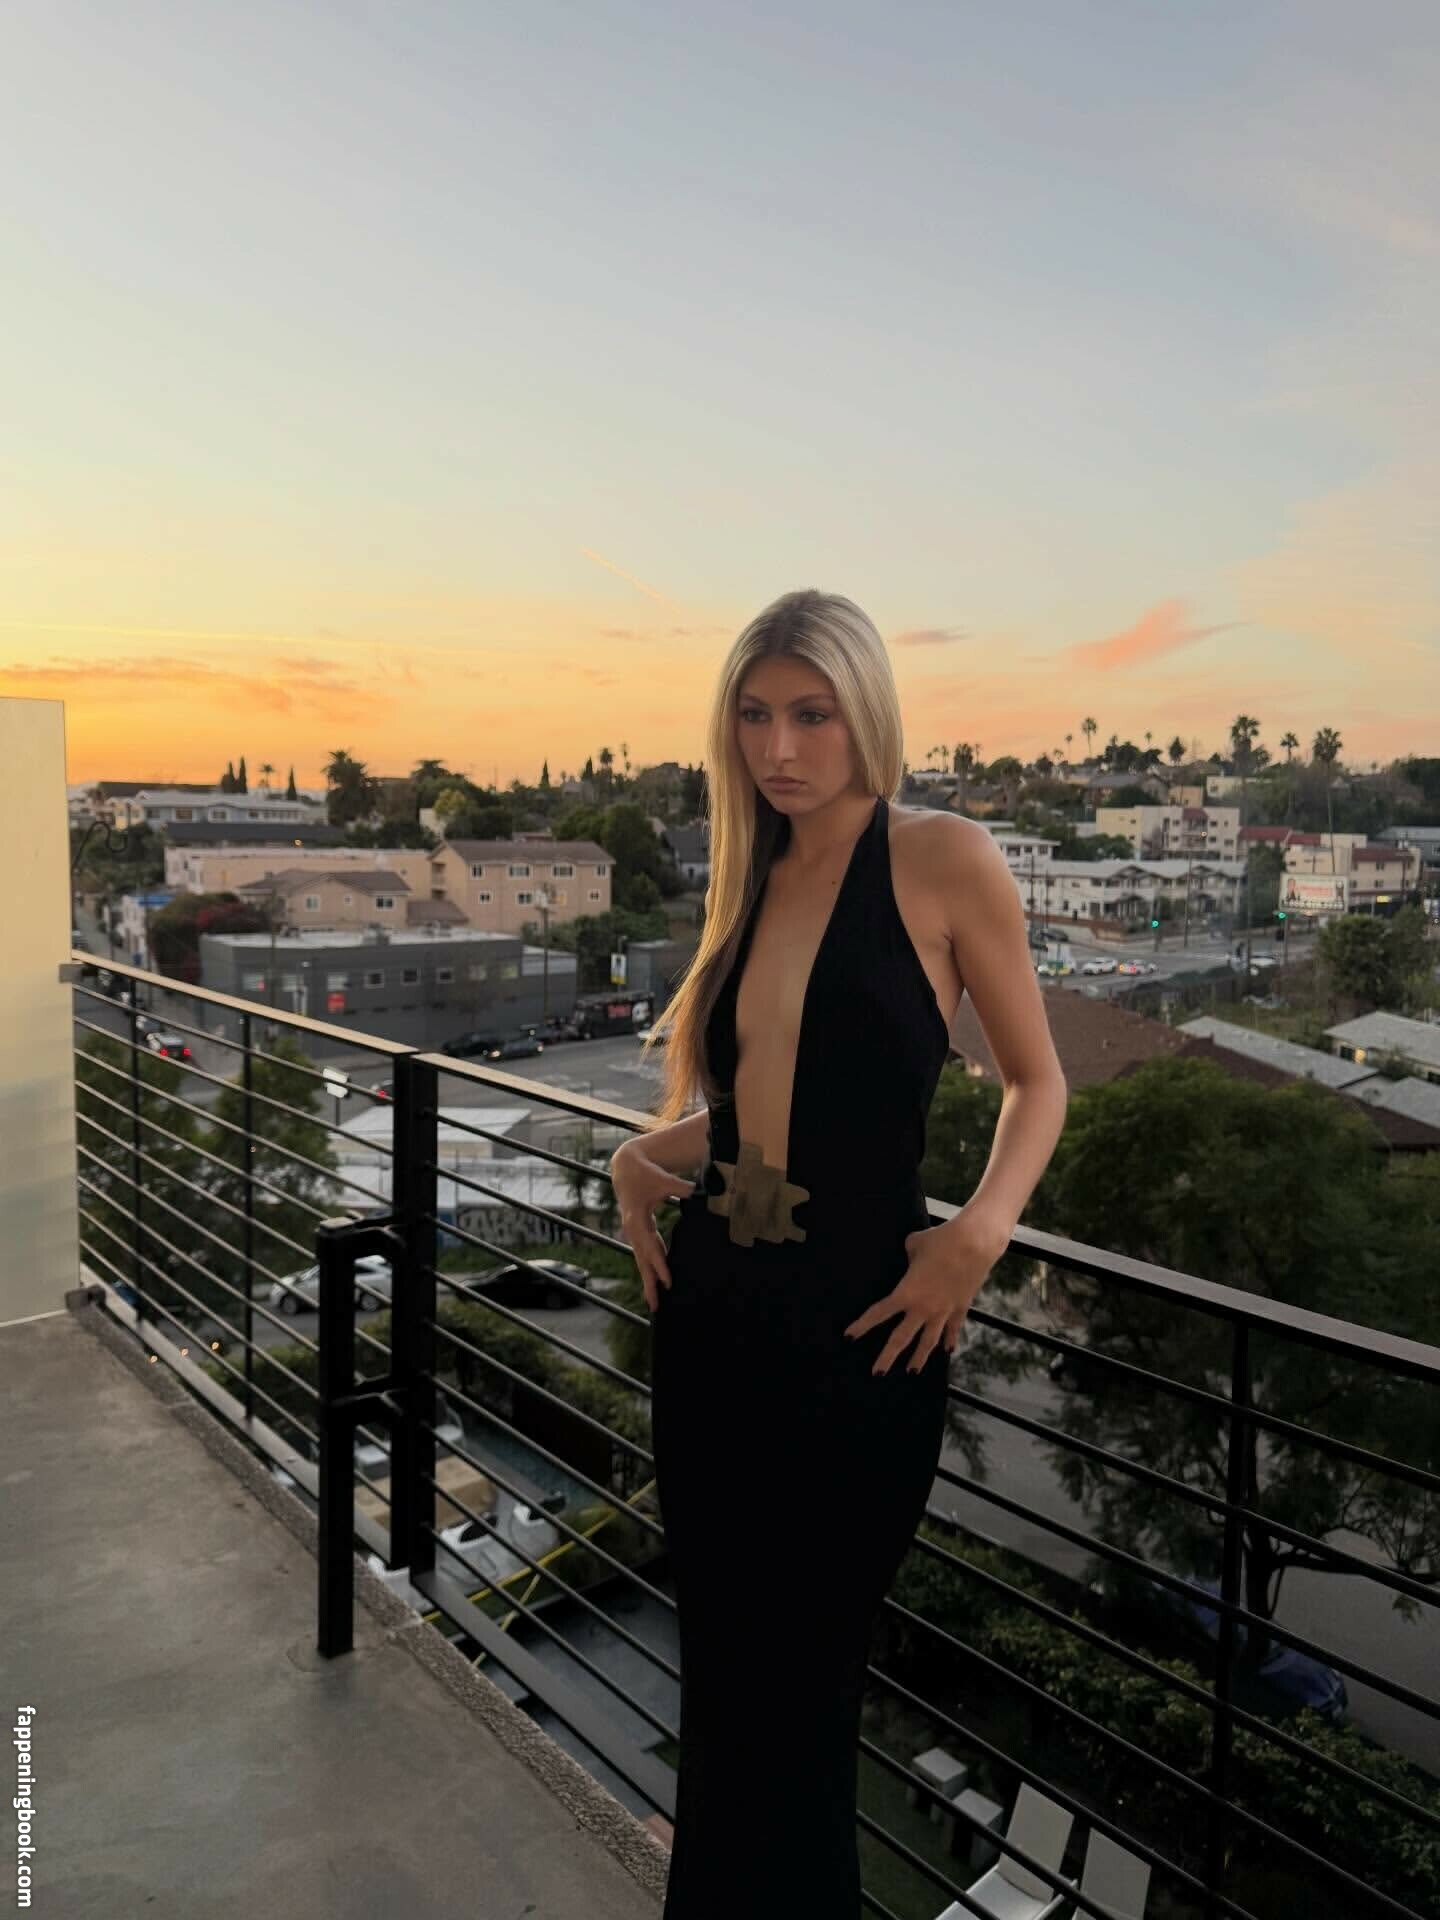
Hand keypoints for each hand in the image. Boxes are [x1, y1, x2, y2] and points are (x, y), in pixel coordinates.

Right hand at [610, 1139, 696, 1312]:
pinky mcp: (638, 1230)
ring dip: (648, 1279)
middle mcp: (633, 1228)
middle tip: (656, 1306)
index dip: (659, 1264)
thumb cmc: (645, 1173)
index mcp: (637, 1217)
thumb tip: (703, 1193)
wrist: (625, 1167)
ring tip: (655, 1301)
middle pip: (642, 1260)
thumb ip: (682, 1187)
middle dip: (649, 1283)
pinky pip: (644, 1252)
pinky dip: (650, 1266)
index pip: (650, 1246)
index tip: (667, 1281)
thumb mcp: (663, 1179)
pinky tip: (658, 1279)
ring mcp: (633, 1231)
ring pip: (642, 1259)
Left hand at [843, 1211, 1008, 1375]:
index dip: (862, 1326)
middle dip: (888, 1357)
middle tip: (877, 1373)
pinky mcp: (961, 1308)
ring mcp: (943, 1311)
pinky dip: (950, 1340)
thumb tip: (911, 1253)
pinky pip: (953, 1329)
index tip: (849, 1337)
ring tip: (911, 1371)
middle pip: (901, 1338)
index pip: (878, 1313)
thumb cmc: (939, 1240)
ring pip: (928, 1341)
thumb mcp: (913, 1244)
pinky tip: (947, 1351)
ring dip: (919, 1357)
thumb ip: (907, 1254)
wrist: (974, 1244)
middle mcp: (923, 1308)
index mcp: (906, 1293)